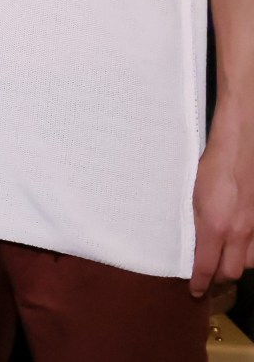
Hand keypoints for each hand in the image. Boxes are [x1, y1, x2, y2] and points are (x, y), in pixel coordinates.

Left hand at [191, 116, 253, 296]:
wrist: (240, 148)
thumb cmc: (210, 168)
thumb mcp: (191, 197)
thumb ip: (195, 224)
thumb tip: (191, 244)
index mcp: (215, 228)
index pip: (206, 267)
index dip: (200, 283)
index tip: (195, 291)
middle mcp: (239, 233)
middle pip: (232, 272)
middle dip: (218, 278)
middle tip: (207, 275)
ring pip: (249, 262)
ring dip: (236, 264)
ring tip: (224, 258)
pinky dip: (250, 250)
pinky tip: (241, 243)